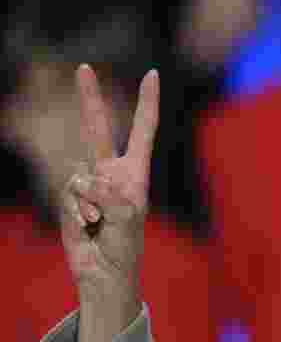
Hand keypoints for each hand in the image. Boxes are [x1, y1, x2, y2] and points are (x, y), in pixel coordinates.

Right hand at [62, 65, 157, 305]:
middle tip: (82, 67)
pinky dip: (76, 212)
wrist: (105, 274)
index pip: (142, 130)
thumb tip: (91, 181)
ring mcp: (88, 185)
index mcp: (134, 173)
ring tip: (100, 223)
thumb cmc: (125, 247)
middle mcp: (110, 172)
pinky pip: (66, 194)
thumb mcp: (128, 219)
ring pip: (76, 175)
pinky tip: (87, 227)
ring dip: (88, 203)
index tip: (152, 74)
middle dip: (89, 98)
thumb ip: (113, 196)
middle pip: (97, 129)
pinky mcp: (69, 199)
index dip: (147, 103)